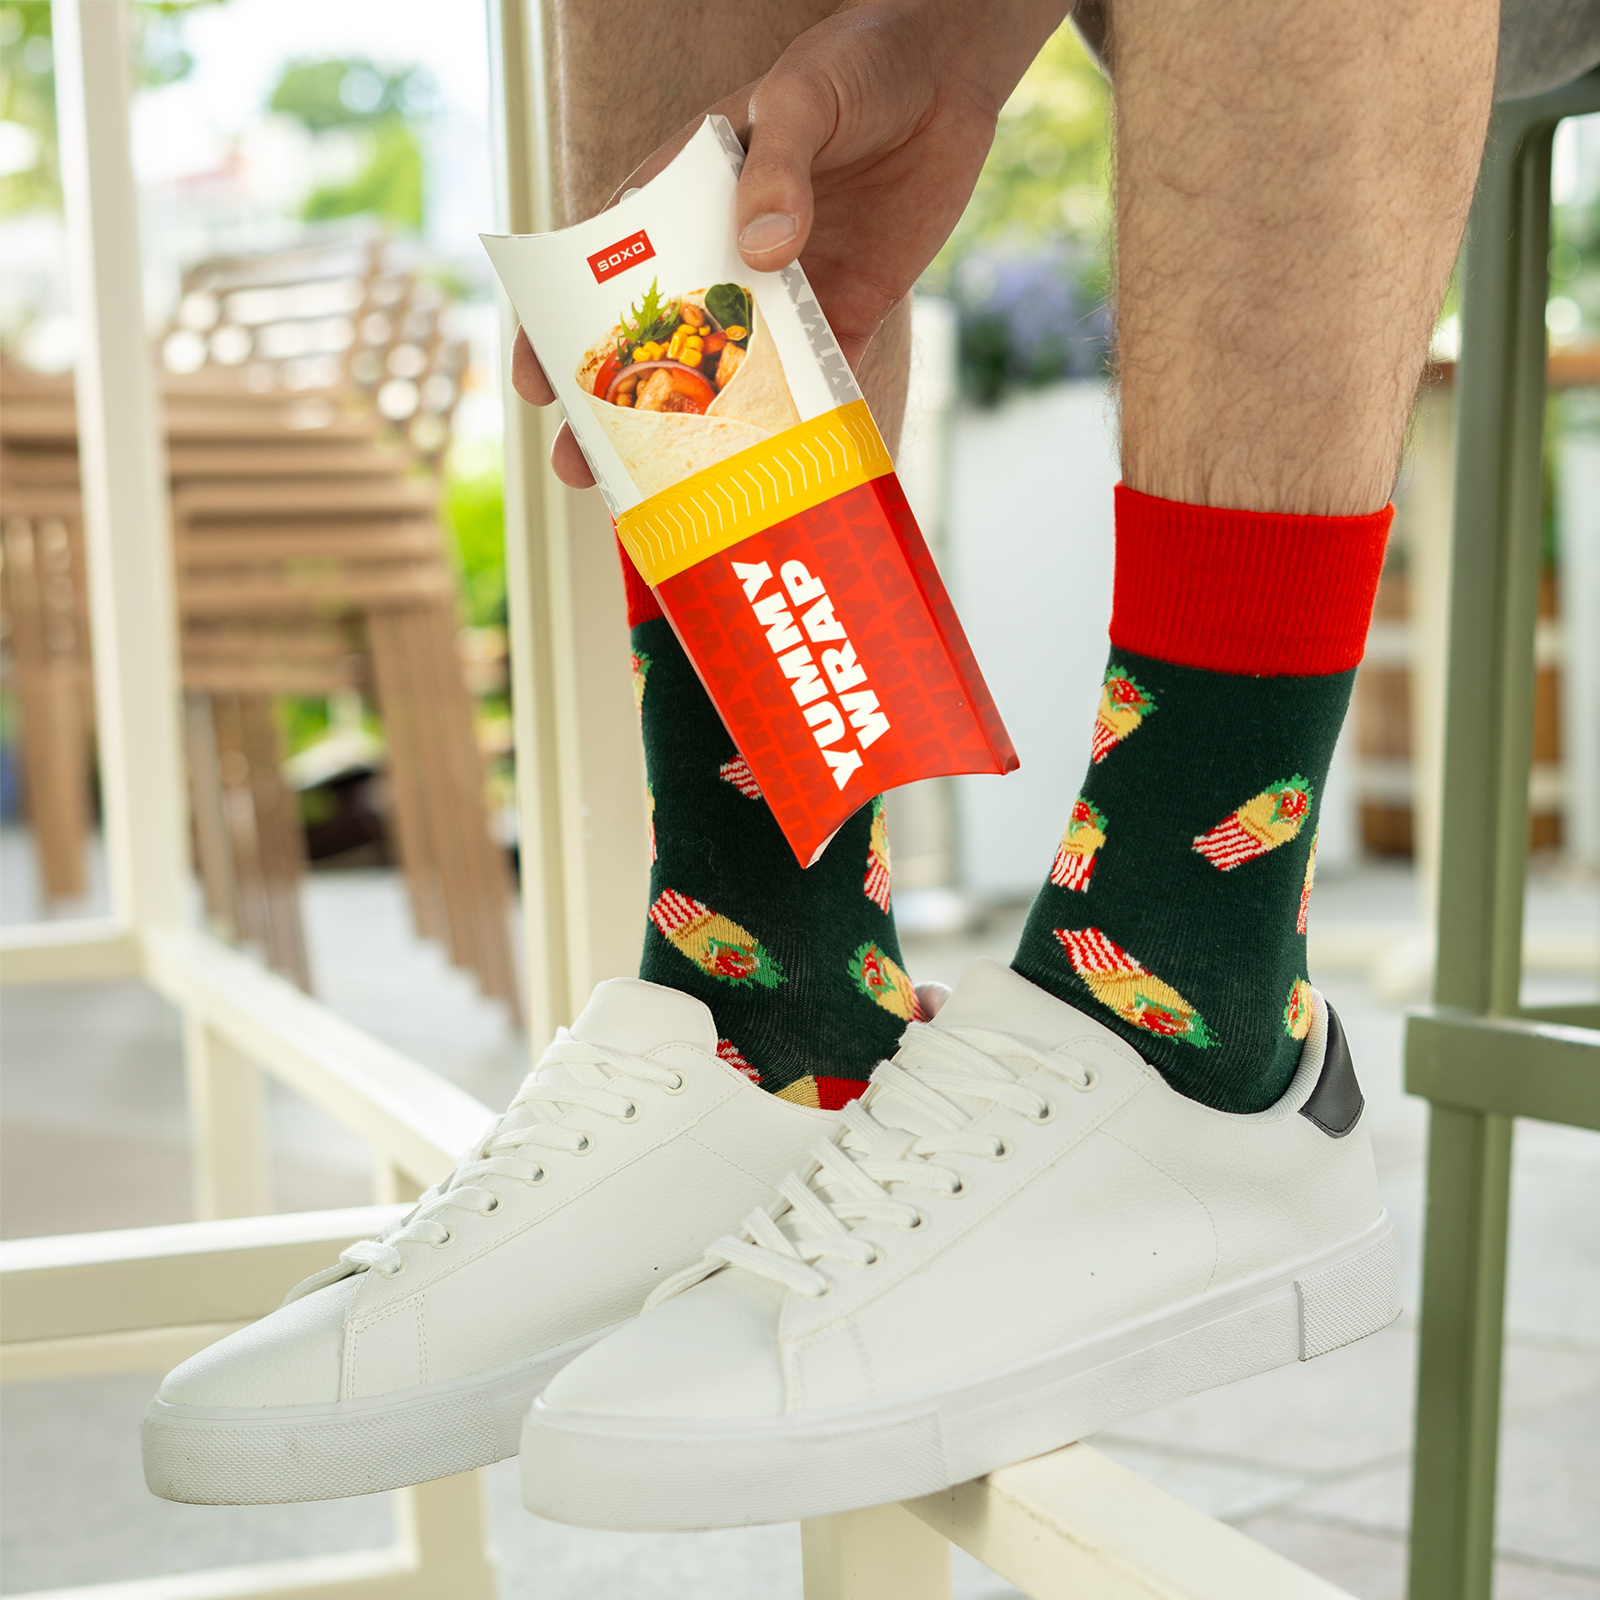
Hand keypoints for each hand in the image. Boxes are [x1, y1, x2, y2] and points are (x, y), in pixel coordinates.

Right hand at [512, 0, 1070, 487]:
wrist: (945, 78)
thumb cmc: (854, 64)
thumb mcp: (803, 97)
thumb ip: (778, 168)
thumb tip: (764, 252)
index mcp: (681, 196)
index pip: (602, 270)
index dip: (561, 328)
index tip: (537, 381)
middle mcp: (718, 257)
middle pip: (651, 345)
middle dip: (613, 411)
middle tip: (581, 466)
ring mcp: (776, 296)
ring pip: (720, 381)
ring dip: (692, 439)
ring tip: (660, 494)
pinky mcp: (838, 317)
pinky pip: (812, 389)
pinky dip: (796, 435)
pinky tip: (774, 485)